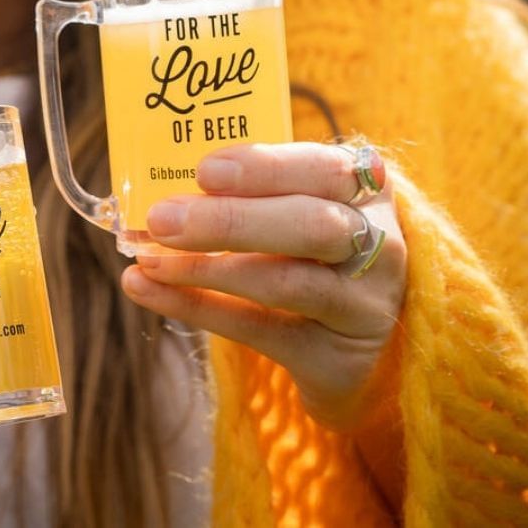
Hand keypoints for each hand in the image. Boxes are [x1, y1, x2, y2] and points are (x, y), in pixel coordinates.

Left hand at [120, 142, 405, 432]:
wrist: (369, 346)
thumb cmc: (317, 253)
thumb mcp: (305, 208)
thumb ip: (252, 192)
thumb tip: (163, 190)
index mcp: (369, 191)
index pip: (325, 169)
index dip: (265, 168)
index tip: (204, 171)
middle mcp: (380, 247)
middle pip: (312, 226)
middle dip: (230, 221)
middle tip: (162, 218)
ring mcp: (362, 307)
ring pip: (285, 282)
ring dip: (204, 268)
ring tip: (147, 257)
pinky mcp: (334, 359)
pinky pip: (257, 330)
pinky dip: (196, 307)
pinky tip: (148, 289)